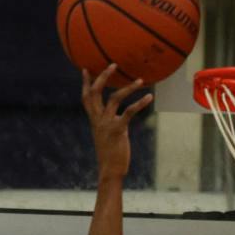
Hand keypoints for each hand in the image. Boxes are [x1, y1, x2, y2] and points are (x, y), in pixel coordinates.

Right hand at [80, 64, 150, 182]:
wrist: (110, 170)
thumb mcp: (107, 135)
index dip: (85, 83)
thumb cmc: (111, 154)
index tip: (86, 69)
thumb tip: (119, 117)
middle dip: (103, 76)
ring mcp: (106, 123)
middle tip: (113, 64)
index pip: (86, 98)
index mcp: (94, 120)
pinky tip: (149, 97)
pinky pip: (129, 112)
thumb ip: (110, 123)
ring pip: (114, 98)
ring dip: (128, 87)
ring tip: (141, 80)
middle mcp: (98, 119)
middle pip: (95, 92)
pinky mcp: (118, 129)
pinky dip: (140, 103)